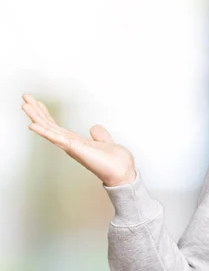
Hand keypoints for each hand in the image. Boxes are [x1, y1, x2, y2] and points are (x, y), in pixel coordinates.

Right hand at [21, 94, 136, 186]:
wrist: (123, 172)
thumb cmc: (115, 163)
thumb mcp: (106, 143)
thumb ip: (99, 135)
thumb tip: (94, 128)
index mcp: (77, 142)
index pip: (57, 127)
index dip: (47, 115)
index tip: (38, 103)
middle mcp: (71, 144)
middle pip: (49, 126)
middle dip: (37, 112)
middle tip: (25, 98)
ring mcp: (72, 147)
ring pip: (49, 130)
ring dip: (36, 118)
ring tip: (24, 106)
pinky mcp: (76, 149)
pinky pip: (57, 138)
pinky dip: (45, 132)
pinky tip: (33, 125)